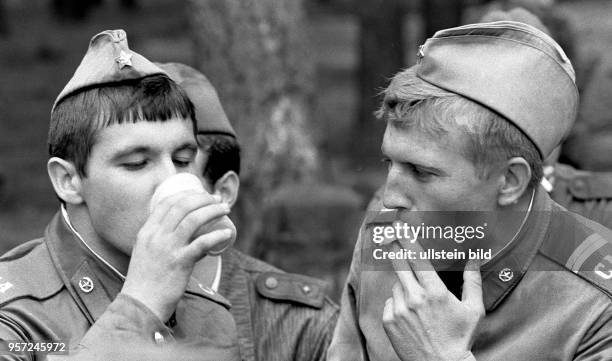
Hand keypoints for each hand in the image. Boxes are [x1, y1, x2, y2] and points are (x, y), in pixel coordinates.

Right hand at [121, 190, 231, 321]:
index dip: (187, 194)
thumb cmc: (146, 281)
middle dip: (204, 199)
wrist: (140, 305)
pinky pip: (202, 243)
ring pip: (193, 219)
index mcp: (146, 231)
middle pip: (183, 206)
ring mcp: (167, 248)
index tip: (202, 194)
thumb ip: (159, 241)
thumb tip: (185, 234)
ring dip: (213, 211)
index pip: (167, 202)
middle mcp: (156, 236)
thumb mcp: (146, 253)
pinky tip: (227, 232)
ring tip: (225, 210)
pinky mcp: (180, 262)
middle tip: (218, 200)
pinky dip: (217, 235)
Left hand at [382, 242, 483, 360]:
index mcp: (435, 292)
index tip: (400, 228)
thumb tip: (474, 259)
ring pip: (396, 285)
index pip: (417, 258)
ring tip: (418, 300)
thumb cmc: (460, 338)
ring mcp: (399, 310)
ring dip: (404, 284)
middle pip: (399, 263)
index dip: (407, 240)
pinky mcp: (389, 321)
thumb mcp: (473, 310)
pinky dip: (397, 303)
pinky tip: (410, 314)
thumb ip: (473, 282)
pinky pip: (390, 302)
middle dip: (396, 249)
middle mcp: (414, 298)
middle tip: (391, 238)